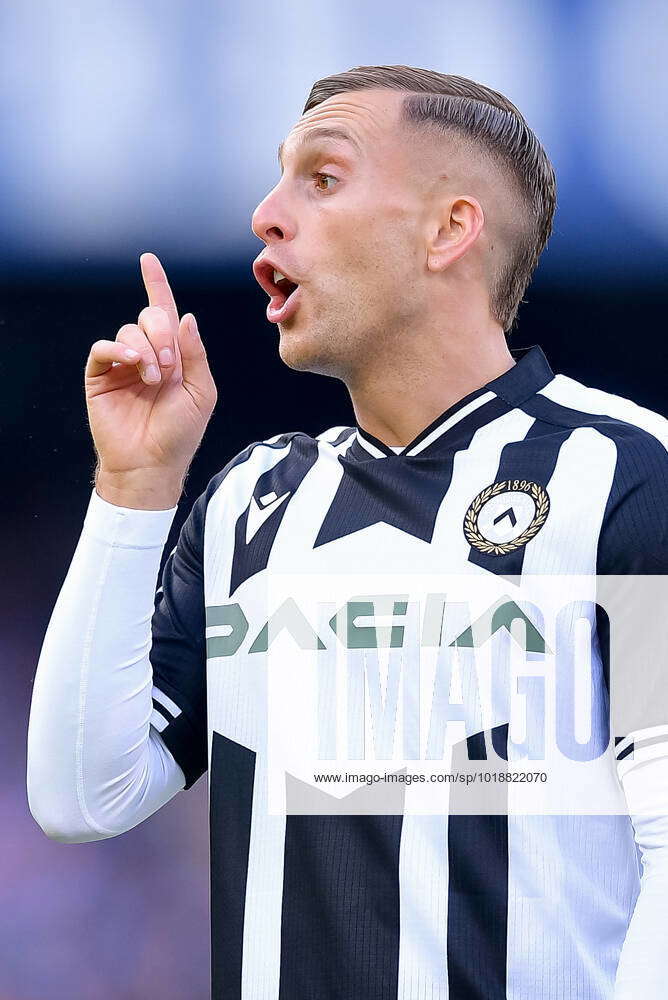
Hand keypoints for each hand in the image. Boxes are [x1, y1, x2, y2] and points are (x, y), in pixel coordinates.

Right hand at [84, 253, 217, 507]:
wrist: (153, 464)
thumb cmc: (180, 433)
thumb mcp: (201, 391)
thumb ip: (194, 353)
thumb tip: (185, 316)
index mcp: (174, 356)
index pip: (165, 313)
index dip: (156, 285)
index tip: (149, 260)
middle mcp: (147, 355)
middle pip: (149, 316)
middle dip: (161, 332)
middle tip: (169, 364)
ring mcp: (122, 365)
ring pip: (128, 331)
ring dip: (146, 349)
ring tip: (154, 378)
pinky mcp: (100, 377)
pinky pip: (103, 347)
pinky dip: (118, 349)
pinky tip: (133, 363)